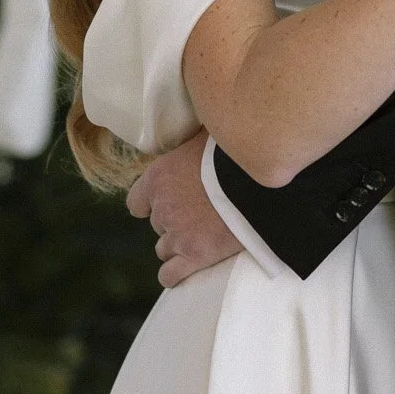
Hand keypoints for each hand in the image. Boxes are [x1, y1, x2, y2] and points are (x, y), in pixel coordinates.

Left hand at [126, 130, 242, 286]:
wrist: (258, 184)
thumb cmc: (236, 154)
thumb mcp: (209, 135)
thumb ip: (195, 140)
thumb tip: (202, 118)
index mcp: (159, 178)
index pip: (136, 201)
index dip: (150, 202)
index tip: (164, 201)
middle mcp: (162, 208)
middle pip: (157, 224)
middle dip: (173, 221)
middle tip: (196, 215)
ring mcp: (178, 234)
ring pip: (163, 249)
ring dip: (176, 246)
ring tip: (197, 238)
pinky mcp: (195, 256)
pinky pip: (171, 275)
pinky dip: (175, 274)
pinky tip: (185, 268)